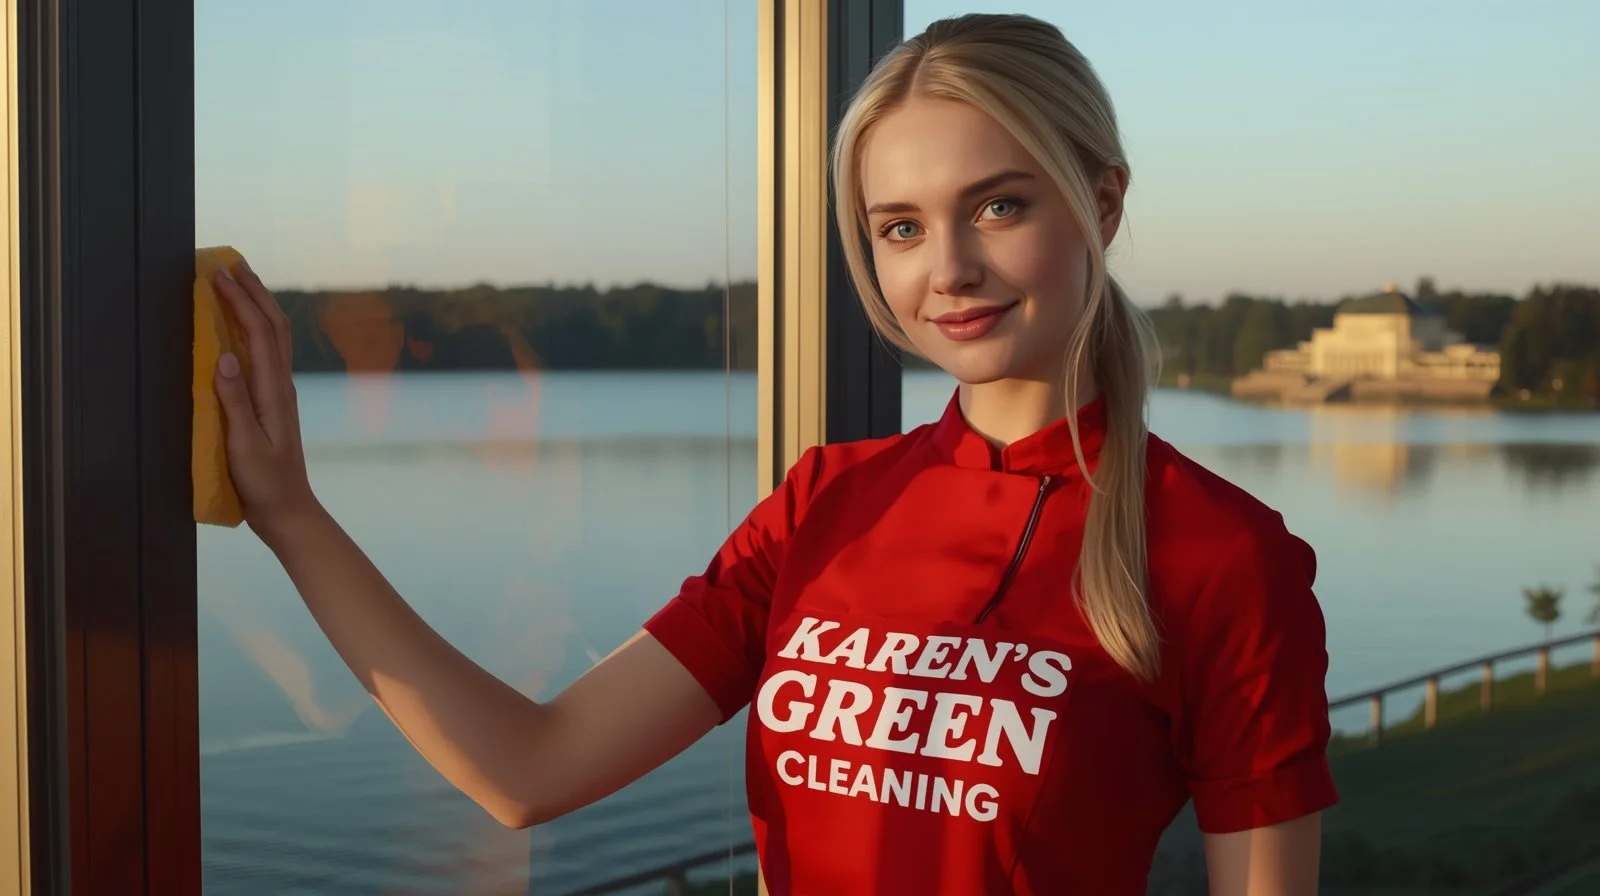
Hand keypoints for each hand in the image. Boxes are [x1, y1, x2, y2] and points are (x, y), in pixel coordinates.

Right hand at [211, 259, 323, 539]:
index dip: (242, 301)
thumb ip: (234, 403)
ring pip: (275, 338)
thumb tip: (225, 357)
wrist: (288, 510)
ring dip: (258, 306)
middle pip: (274, 327)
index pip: (261, 334)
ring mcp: (279, 393)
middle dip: (254, 292)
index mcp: (274, 392)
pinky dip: (256, 329)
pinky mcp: (273, 403)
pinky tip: (244, 327)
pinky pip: (268, 354)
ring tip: (240, 282)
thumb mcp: (244, 446)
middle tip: (232, 263)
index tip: (220, 274)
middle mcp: (281, 386)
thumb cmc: (263, 484)